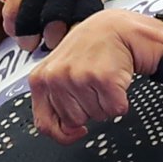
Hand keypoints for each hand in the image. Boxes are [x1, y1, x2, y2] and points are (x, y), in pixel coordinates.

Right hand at [0, 0, 162, 50]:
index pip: (87, 20)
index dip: (81, 37)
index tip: (80, 47)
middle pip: (58, 25)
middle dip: (55, 41)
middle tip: (54, 49)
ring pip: (33, 20)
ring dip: (31, 37)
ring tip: (34, 44)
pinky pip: (13, 11)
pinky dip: (14, 26)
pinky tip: (19, 31)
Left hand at [28, 10, 162, 143]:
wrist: (118, 28)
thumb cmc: (91, 49)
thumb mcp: (61, 71)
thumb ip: (56, 100)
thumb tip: (66, 132)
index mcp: (41, 78)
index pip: (45, 124)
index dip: (64, 134)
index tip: (77, 130)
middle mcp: (56, 77)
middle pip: (75, 121)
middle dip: (89, 108)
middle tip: (93, 83)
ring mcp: (79, 77)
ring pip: (97, 116)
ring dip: (106, 102)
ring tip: (103, 78)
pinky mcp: (103, 79)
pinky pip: (116, 110)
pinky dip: (122, 99)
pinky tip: (116, 79)